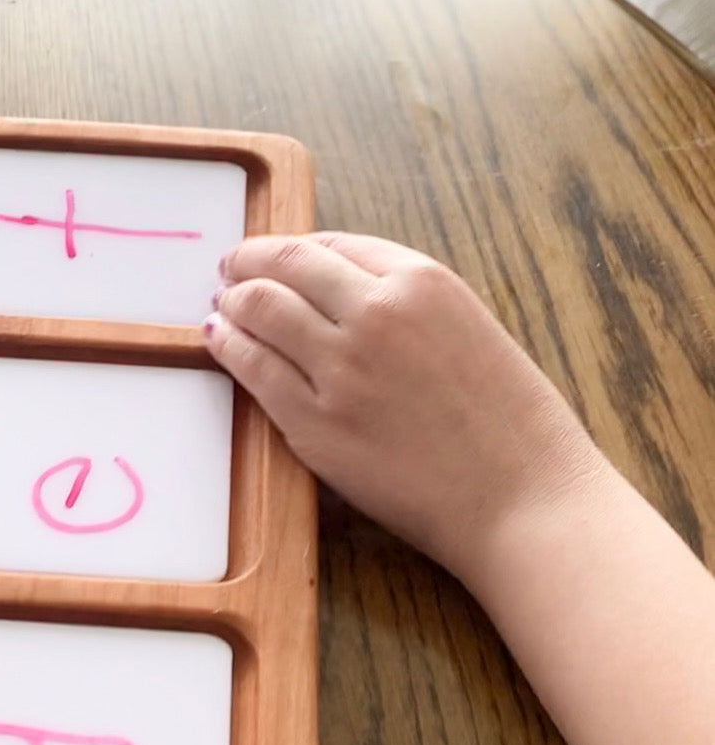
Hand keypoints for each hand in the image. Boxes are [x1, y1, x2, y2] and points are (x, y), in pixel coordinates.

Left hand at [205, 232, 607, 581]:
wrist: (523, 501)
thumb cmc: (513, 425)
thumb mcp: (470, 329)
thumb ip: (409, 304)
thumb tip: (343, 292)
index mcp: (422, 281)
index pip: (331, 244)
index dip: (292, 248)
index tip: (273, 255)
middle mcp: (375, 312)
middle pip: (287, 267)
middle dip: (249, 263)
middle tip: (230, 269)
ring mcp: (340, 367)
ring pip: (260, 310)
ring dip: (232, 302)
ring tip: (222, 306)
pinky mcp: (314, 423)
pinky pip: (253, 370)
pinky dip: (229, 347)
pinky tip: (220, 341)